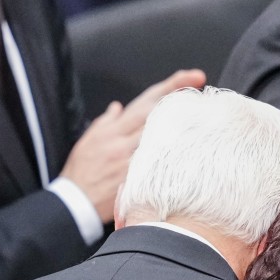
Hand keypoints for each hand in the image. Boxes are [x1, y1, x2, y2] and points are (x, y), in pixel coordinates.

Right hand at [60, 69, 205, 222]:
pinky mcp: (135, 179)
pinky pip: (157, 163)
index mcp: (113, 129)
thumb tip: (119, 106)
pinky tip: (192, 149)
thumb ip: (106, 121)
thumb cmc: (81, 171)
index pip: (147, 100)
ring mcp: (130, 160)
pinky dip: (173, 155)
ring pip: (161, 137)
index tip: (193, 76)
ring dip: (182, 126)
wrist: (74, 203)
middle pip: (158, 114)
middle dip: (181, 98)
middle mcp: (123, 141)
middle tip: (203, 90)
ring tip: (204, 116)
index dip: (171, 85)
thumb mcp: (88, 140)